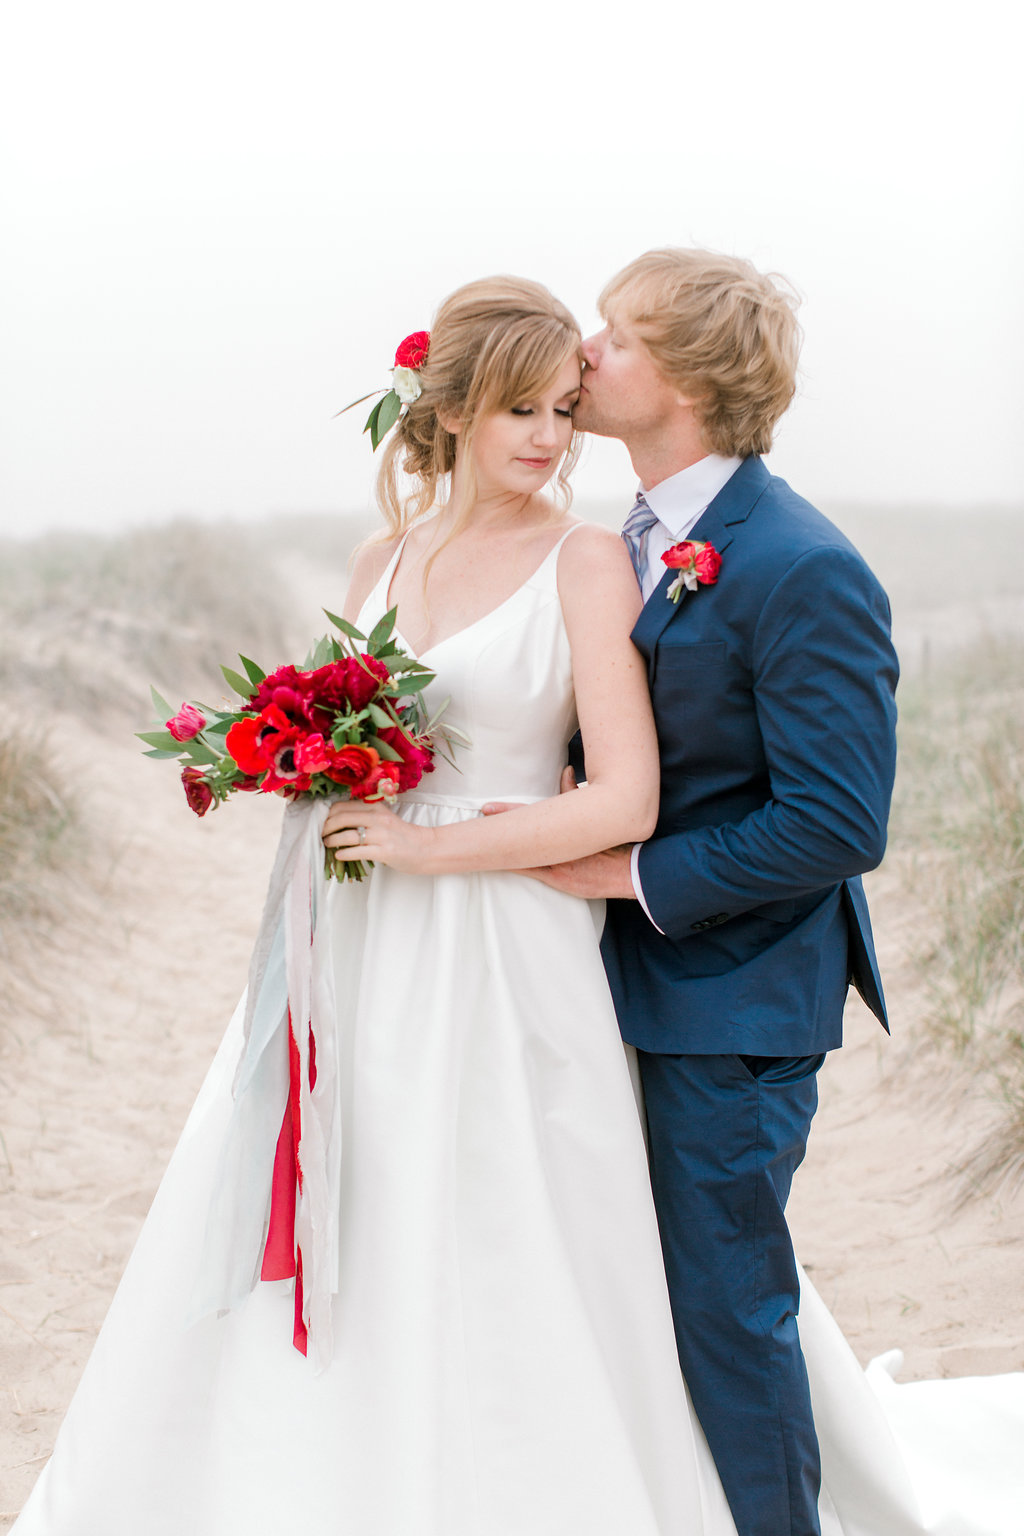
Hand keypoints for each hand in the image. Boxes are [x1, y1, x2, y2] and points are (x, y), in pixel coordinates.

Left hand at [322, 799, 435, 874]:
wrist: (426, 848)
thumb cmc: (402, 835)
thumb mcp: (384, 818)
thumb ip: (365, 816)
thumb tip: (338, 820)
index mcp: (376, 807)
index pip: (343, 806)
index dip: (328, 814)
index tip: (322, 822)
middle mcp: (378, 818)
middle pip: (341, 818)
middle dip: (326, 827)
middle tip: (320, 834)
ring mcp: (381, 835)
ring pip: (347, 835)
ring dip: (332, 840)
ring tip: (327, 844)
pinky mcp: (384, 851)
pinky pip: (357, 851)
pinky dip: (344, 853)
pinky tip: (338, 855)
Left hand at [481, 771, 635, 898]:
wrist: (631, 870)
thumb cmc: (613, 841)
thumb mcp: (595, 814)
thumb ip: (575, 794)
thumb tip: (567, 770)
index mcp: (567, 829)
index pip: (531, 817)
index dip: (509, 812)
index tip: (487, 808)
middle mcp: (560, 847)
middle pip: (522, 835)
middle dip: (501, 824)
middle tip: (480, 816)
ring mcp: (558, 865)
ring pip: (522, 855)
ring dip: (501, 847)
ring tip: (478, 842)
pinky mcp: (560, 880)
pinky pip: (531, 872)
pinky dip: (515, 865)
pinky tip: (496, 863)